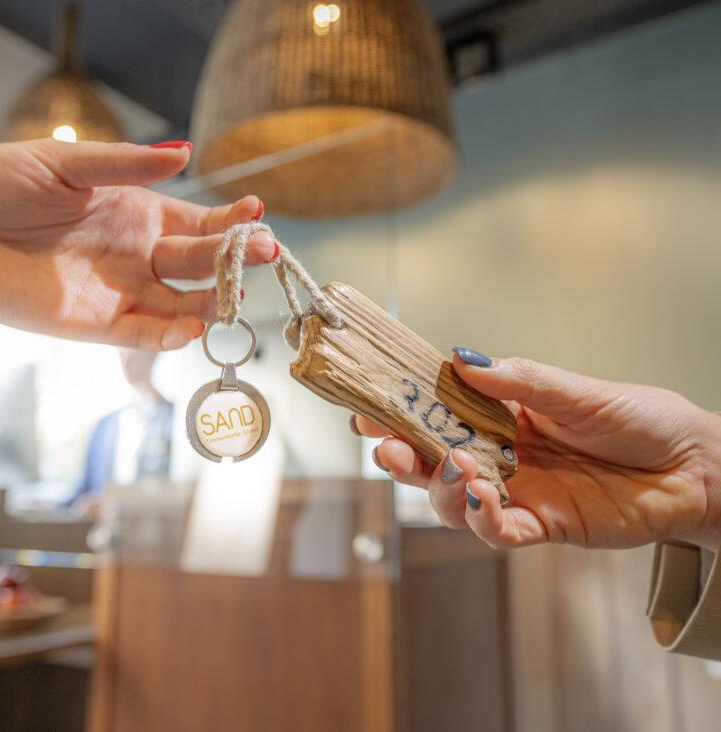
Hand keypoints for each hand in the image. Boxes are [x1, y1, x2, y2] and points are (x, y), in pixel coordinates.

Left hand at [0, 139, 275, 349]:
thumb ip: (123, 164)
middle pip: (201, 263)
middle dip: (236, 258)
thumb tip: (185, 153)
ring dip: (214, 300)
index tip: (257, 213)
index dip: (231, 220)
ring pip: (184, 303)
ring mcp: (119, 292)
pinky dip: (170, 334)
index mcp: (135, 212)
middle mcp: (136, 254)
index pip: (198, 222)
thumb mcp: (64, 163)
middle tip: (264, 252)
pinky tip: (192, 324)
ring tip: (235, 291)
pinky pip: (143, 335)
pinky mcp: (94, 325)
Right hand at [353, 351, 720, 549]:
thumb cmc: (640, 419)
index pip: (435, 412)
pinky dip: (481, 521)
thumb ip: (520, 380)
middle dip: (399, 454)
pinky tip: (483, 500)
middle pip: (430, 459)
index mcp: (500, 415)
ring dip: (441, 488)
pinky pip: (497, 532)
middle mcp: (499, 455)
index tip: (368, 406)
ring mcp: (516, 492)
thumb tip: (463, 358)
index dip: (399, 411)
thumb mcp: (576, 389)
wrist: (694, 467)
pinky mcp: (541, 525)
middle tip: (384, 444)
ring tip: (456, 467)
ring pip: (453, 500)